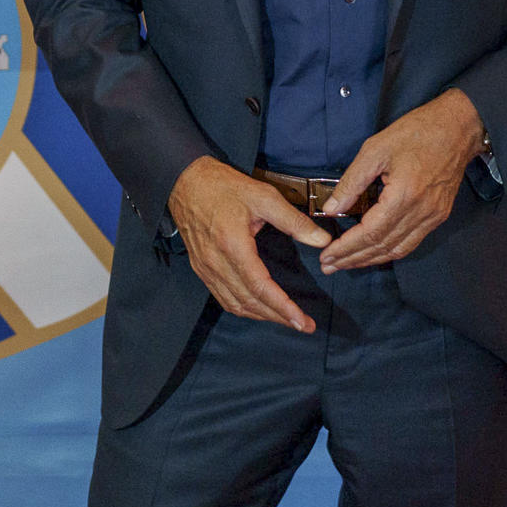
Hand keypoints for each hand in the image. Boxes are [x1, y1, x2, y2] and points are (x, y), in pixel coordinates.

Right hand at [167, 156, 331, 330]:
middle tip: (304, 326)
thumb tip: (322, 240)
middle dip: (278, 317)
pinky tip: (258, 307)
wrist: (184, 181)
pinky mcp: (200, 268)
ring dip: (261, 316)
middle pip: (249, 302)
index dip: (284, 308)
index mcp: (233, 245)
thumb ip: (294, 221)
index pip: (261, 287)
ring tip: (285, 319)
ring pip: (235, 304)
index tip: (303, 322)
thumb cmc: (223, 186)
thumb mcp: (263, 196)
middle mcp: (216, 262)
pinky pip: (222, 297)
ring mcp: (205, 268)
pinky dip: (243, 308)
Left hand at [318, 89, 484, 273]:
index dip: (346, 248)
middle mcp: (421, 212)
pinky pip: (412, 242)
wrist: (458, 127)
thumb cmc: (416, 132)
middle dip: (353, 259)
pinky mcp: (439, 215)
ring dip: (370, 260)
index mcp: (404, 196)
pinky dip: (390, 251)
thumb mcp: (375, 150)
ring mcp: (433, 216)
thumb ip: (352, 182)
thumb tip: (331, 208)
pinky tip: (374, 253)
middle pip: (382, 247)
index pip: (370, 233)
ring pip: (398, 249)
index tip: (326, 256)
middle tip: (328, 266)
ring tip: (346, 264)